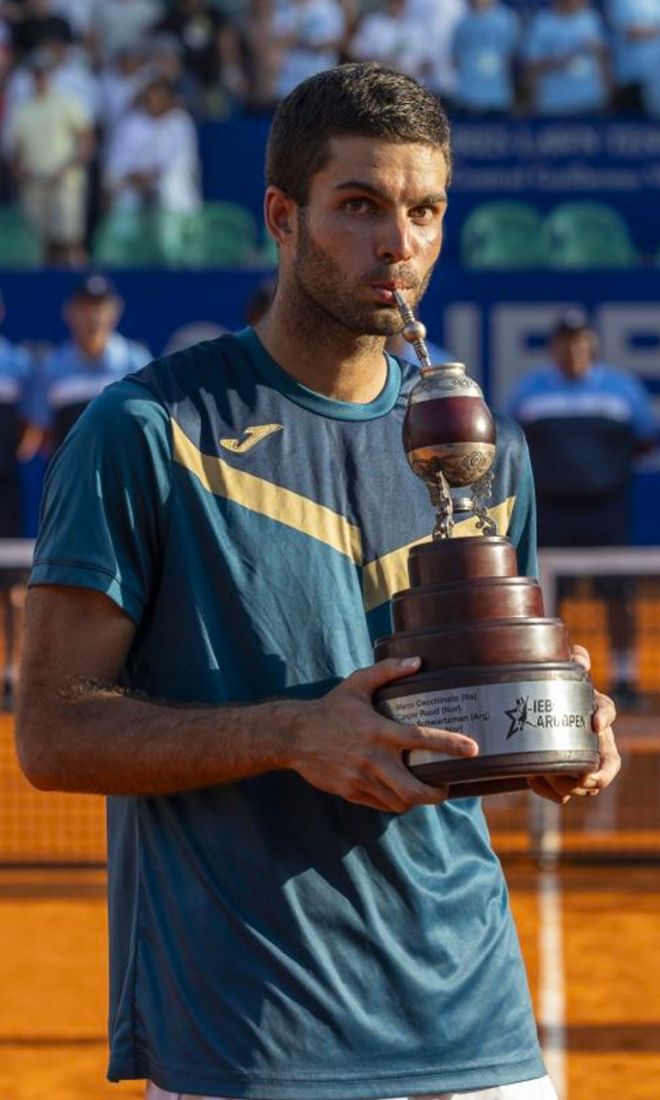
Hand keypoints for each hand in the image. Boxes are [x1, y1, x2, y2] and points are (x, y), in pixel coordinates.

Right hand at [289, 657, 478, 812]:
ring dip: (416, 800)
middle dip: (436, 794)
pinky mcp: (351, 792)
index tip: (473, 750)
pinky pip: (380, 805)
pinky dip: (395, 803)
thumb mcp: (357, 684)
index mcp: (380, 730)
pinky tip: (400, 794)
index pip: (423, 739)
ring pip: (399, 802)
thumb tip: (418, 661)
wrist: (294, 736)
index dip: (451, 745)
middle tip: (446, 787)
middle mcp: (373, 759)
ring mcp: (361, 779)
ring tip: (426, 792)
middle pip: (413, 789)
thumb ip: (388, 670)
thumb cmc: (330, 708)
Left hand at [528, 644, 619, 803]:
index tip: (596, 723)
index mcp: (596, 713)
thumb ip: (574, 662)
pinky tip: (533, 779)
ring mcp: (581, 766)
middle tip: (568, 771)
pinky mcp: (564, 780)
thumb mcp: (563, 677)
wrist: (535, 717)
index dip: (606, 719)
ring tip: (541, 773)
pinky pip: (561, 794)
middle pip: (603, 770)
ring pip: (583, 787)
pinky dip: (548, 792)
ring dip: (564, 785)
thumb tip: (579, 655)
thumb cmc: (555, 695)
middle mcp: (595, 743)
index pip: (608, 712)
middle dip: (588, 776)